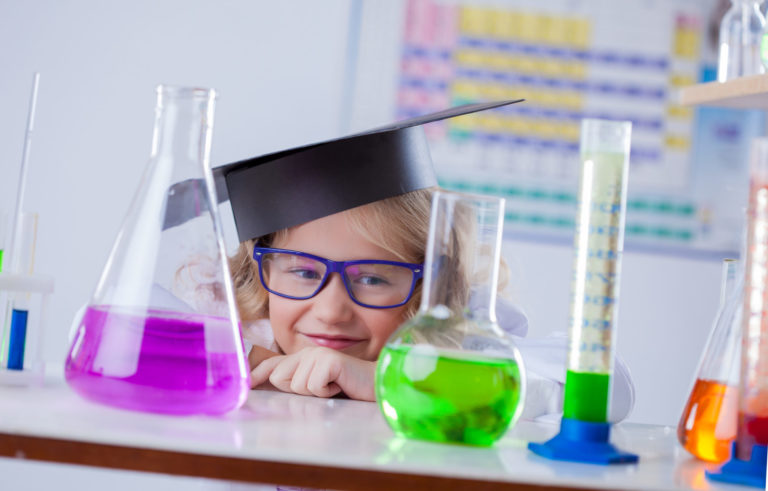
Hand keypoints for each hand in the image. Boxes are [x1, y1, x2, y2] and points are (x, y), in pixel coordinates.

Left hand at [249, 347, 376, 400]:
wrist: (375, 385)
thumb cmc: (347, 388)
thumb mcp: (318, 387)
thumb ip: (298, 385)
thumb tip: (273, 390)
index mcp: (303, 359)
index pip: (273, 365)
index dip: (257, 374)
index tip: (246, 384)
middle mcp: (308, 353)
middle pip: (280, 378)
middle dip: (297, 390)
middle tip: (321, 388)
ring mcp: (318, 354)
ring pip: (297, 385)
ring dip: (315, 394)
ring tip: (333, 387)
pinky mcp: (328, 360)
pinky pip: (313, 386)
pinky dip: (326, 392)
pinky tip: (339, 386)